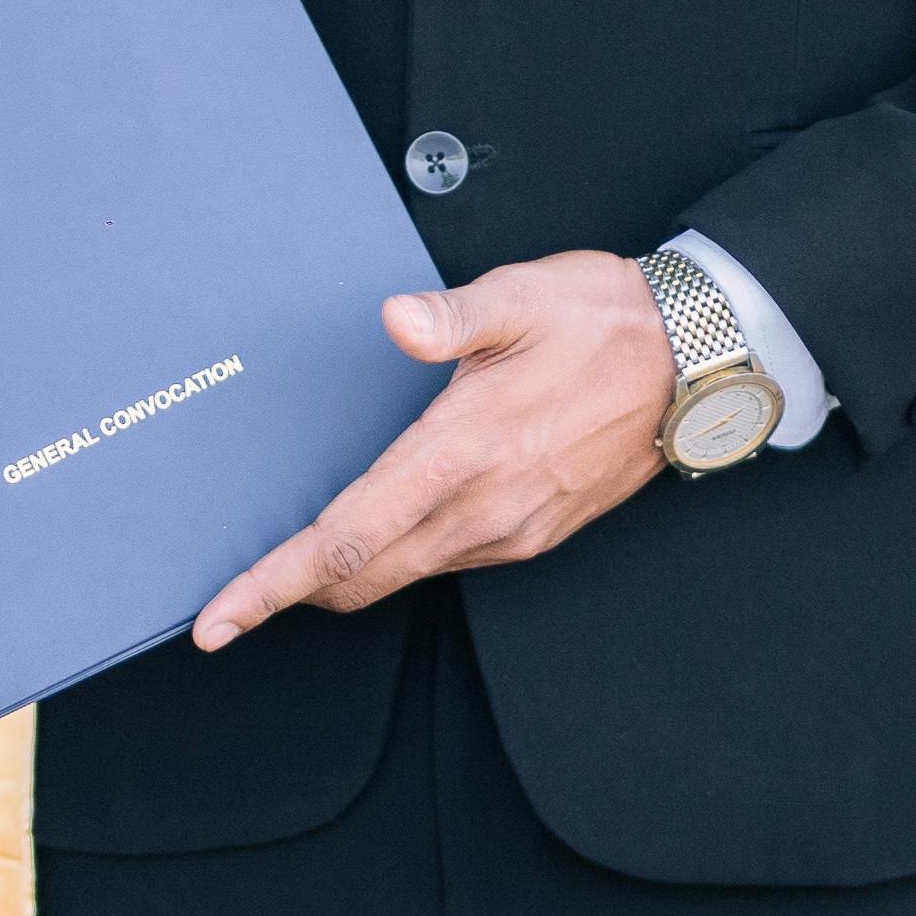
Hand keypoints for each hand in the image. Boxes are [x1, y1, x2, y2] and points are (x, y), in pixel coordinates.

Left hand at [192, 250, 674, 650]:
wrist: (696, 360)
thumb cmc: (604, 320)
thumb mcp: (521, 296)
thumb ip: (449, 317)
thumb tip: (396, 320)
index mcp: (461, 453)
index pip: (344, 538)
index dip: (272, 586)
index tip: (219, 619)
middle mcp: (482, 508)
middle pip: (359, 578)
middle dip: (292, 593)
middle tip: (235, 600)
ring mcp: (510, 531)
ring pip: (402, 574)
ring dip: (345, 573)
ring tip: (299, 556)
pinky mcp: (532, 535)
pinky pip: (445, 561)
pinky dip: (397, 556)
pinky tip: (384, 525)